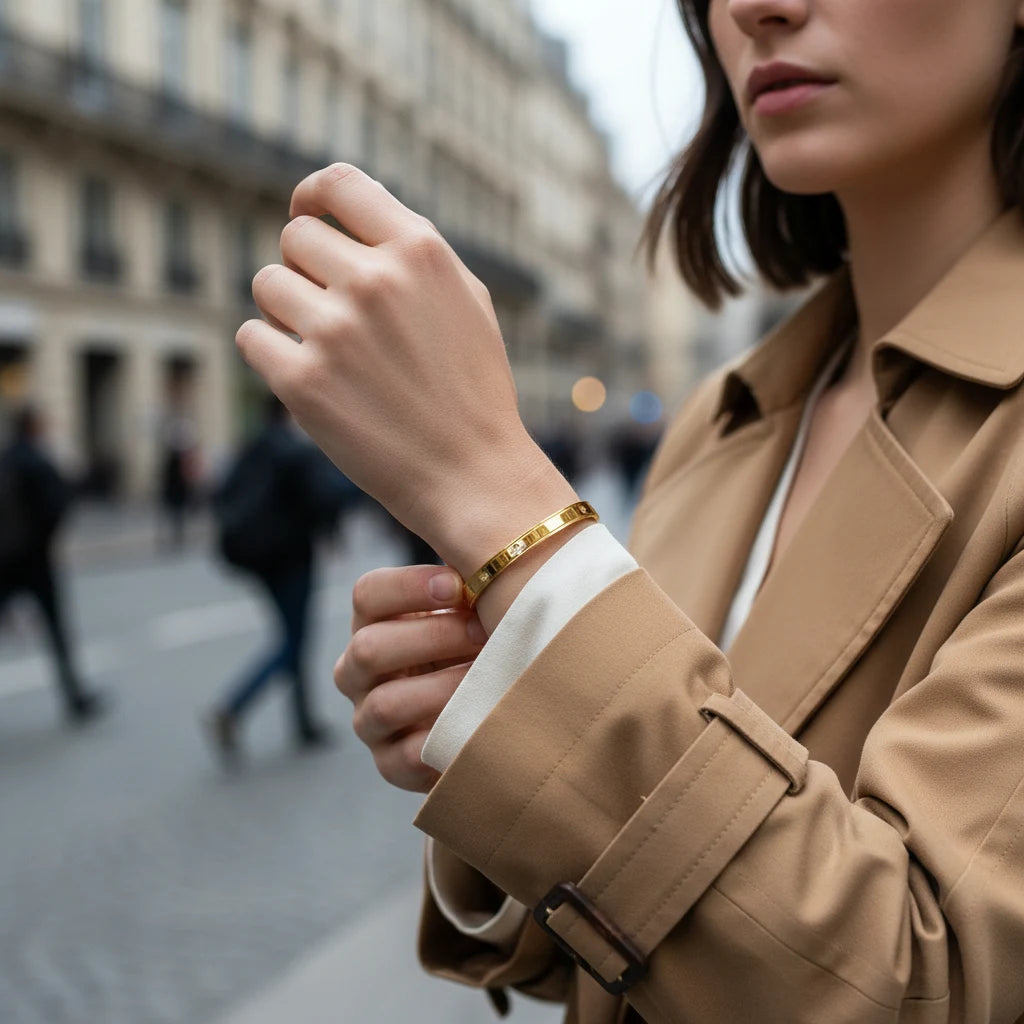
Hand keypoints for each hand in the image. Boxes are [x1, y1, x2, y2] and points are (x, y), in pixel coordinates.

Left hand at [236, 163, 564, 569]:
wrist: (473, 474)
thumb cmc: (473, 388)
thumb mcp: (468, 301)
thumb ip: (414, 252)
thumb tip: (353, 219)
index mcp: (419, 251)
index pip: (339, 183)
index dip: (311, 194)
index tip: (306, 213)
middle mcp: (375, 282)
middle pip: (295, 237)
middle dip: (305, 268)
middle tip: (329, 309)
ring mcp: (336, 332)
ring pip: (266, 283)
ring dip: (284, 310)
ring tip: (318, 345)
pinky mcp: (303, 383)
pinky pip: (251, 337)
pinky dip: (268, 352)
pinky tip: (303, 373)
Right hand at [334, 564, 485, 792]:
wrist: (502, 712)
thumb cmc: (490, 643)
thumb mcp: (478, 604)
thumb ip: (474, 570)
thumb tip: (502, 508)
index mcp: (377, 621)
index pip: (367, 595)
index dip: (409, 588)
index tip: (460, 585)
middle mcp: (361, 668)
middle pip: (370, 648)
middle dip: (433, 639)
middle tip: (485, 635)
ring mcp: (370, 719)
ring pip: (382, 704)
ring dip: (441, 691)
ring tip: (487, 682)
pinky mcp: (389, 764)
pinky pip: (397, 760)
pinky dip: (437, 746)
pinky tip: (472, 731)